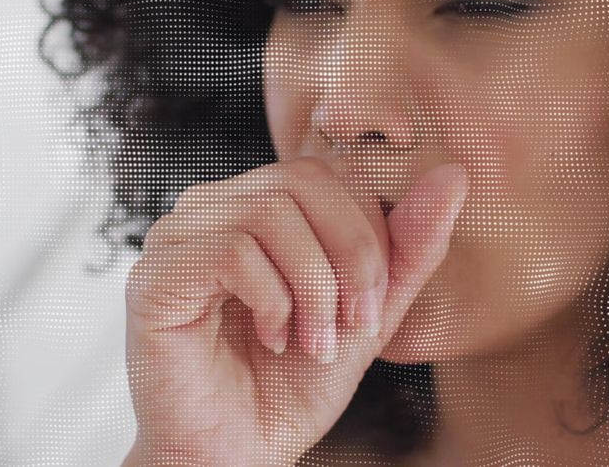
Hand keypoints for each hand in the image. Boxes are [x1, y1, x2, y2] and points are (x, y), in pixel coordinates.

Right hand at [123, 158, 467, 465]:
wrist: (238, 454)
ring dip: (313, 286)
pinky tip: (272, 337)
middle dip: (352, 256)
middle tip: (353, 324)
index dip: (372, 232)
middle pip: (304, 179)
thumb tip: (454, 175)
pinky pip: (231, 250)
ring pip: (270, 211)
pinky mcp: (154, 275)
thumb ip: (410, 247)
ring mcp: (177, 235)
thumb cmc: (292, 385)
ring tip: (313, 340)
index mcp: (260, 204)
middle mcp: (214, 206)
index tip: (373, 307)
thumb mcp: (371, 311)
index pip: (332, 170)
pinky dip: (272, 300)